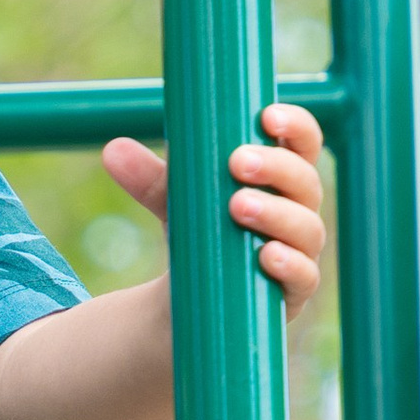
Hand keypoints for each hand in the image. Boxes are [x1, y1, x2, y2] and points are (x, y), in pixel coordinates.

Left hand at [99, 99, 328, 312]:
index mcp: (280, 179)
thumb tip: (113, 151)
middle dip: (276, 169)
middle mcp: (299, 212)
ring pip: (306, 229)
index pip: (302, 144)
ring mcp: (301, 253)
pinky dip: (288, 265)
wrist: (190, 303)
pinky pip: (304, 277)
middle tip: (238, 162)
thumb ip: (150, 180)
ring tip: (238, 205)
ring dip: (276, 214)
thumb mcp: (175, 204)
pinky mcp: (292, 293)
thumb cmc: (198, 237)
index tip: (267, 116)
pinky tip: (266, 255)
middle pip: (305, 183)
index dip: (295, 127)